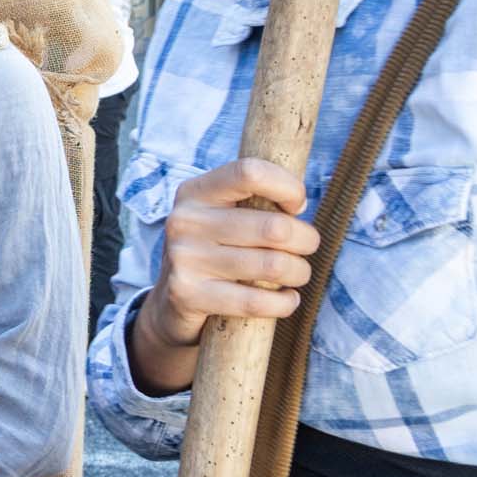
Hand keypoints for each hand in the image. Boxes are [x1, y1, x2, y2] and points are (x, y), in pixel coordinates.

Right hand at [129, 158, 321, 393]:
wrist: (170, 301)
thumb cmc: (214, 251)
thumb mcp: (221, 216)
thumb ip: (253, 200)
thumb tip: (297, 203)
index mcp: (195, 192)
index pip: (250, 173)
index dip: (287, 187)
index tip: (297, 205)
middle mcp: (185, 221)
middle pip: (274, 227)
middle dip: (306, 239)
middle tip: (306, 247)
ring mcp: (184, 259)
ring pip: (272, 265)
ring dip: (299, 272)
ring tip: (297, 274)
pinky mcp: (187, 295)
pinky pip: (256, 301)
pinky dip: (285, 303)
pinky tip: (287, 299)